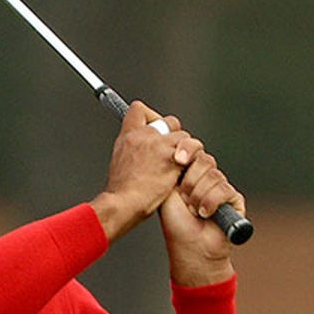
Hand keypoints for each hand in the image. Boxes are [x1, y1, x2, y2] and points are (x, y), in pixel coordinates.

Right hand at [90, 100, 201, 243]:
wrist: (124, 203)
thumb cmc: (122, 191)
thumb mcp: (120, 163)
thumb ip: (133, 150)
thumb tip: (143, 151)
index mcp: (127, 137)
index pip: (139, 110)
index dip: (151, 116)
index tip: (155, 125)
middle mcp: (142, 136)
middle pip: (170, 121)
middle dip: (174, 137)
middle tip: (171, 154)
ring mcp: (158, 144)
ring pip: (184, 138)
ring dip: (185, 153)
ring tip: (175, 169)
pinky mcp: (171, 156)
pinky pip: (193, 152)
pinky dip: (191, 164)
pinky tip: (180, 175)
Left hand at [159, 147, 241, 285]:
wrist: (190, 248)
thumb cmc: (175, 224)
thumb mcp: (167, 191)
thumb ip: (171, 169)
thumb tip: (173, 148)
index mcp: (189, 173)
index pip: (193, 150)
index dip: (187, 151)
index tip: (179, 159)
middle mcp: (206, 178)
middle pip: (204, 160)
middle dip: (190, 181)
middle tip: (183, 199)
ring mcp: (221, 188)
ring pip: (213, 175)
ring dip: (198, 196)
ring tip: (193, 211)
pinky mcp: (235, 199)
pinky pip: (224, 189)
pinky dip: (210, 203)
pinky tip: (204, 214)